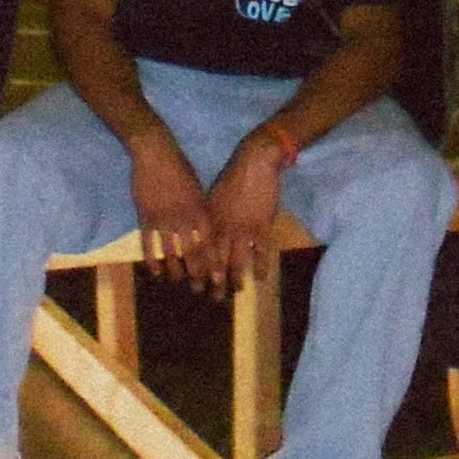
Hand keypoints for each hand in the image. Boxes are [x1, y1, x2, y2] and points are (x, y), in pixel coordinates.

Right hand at [128, 126, 216, 288]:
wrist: (155, 151)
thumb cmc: (180, 166)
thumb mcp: (197, 188)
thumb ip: (202, 210)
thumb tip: (209, 229)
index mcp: (200, 210)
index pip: (210, 243)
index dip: (215, 263)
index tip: (220, 280)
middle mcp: (184, 218)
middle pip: (193, 252)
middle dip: (198, 274)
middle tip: (202, 290)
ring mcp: (163, 219)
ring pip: (171, 252)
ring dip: (175, 271)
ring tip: (178, 283)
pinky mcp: (145, 217)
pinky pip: (148, 244)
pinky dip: (152, 260)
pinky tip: (155, 273)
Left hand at [204, 129, 284, 296]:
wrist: (255, 161)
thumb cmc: (233, 175)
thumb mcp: (214, 195)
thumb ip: (209, 216)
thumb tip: (202, 231)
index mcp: (209, 220)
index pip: (202, 251)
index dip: (199, 269)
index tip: (196, 284)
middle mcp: (223, 228)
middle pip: (217, 261)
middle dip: (214, 281)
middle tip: (213, 298)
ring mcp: (242, 229)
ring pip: (237, 261)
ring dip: (236, 279)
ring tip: (235, 292)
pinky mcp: (261, 226)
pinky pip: (260, 252)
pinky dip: (261, 266)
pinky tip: (261, 278)